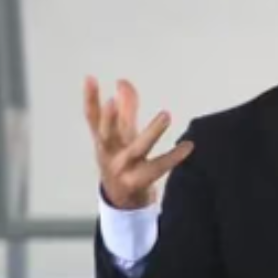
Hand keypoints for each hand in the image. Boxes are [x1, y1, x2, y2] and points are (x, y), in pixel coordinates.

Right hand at [84, 77, 193, 209]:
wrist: (121, 199)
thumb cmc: (121, 159)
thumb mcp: (121, 134)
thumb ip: (125, 107)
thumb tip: (123, 81)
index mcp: (103, 140)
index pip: (92, 117)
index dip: (89, 98)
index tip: (89, 78)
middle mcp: (109, 153)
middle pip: (106, 134)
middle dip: (108, 119)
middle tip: (113, 100)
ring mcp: (123, 169)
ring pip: (137, 149)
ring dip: (151, 132)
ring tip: (166, 114)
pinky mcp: (138, 181)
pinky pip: (158, 167)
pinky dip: (173, 157)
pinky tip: (188, 146)